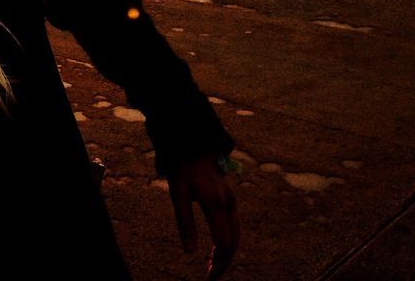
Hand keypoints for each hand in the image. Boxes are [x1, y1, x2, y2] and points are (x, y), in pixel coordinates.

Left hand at [167, 153, 239, 279]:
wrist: (195, 145)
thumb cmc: (183, 169)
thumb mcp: (178, 194)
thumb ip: (184, 223)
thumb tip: (189, 252)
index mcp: (216, 204)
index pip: (225, 243)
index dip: (220, 264)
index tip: (209, 277)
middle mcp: (229, 204)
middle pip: (234, 243)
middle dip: (224, 263)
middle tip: (210, 277)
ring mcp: (232, 201)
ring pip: (236, 235)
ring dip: (226, 254)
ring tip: (212, 268)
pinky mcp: (230, 200)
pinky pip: (233, 227)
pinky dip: (228, 242)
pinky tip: (216, 251)